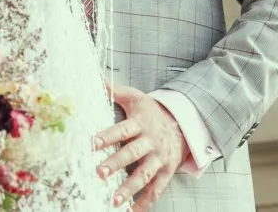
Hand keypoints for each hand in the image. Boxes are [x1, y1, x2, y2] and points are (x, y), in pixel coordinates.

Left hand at [93, 84, 187, 210]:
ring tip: (114, 200)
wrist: (184, 124)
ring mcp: (159, 158)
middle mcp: (150, 142)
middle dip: (116, 164)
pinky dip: (145, 202)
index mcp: (141, 124)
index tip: (93, 143)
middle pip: (132, 153)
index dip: (108, 136)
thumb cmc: (153, 112)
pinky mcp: (167, 171)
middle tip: (99, 173)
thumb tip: (96, 79)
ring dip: (129, 188)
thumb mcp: (137, 98)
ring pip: (144, 175)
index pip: (123, 130)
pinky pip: (156, 190)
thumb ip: (115, 91)